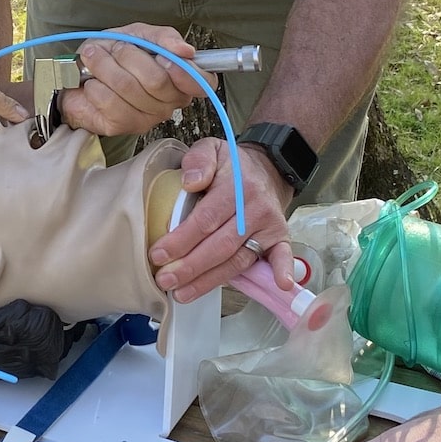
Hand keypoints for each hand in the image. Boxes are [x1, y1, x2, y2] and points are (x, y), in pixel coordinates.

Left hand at [58, 22, 216, 136]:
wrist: (80, 70)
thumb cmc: (114, 52)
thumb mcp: (140, 34)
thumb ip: (164, 37)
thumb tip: (185, 50)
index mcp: (180, 79)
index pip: (203, 83)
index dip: (185, 72)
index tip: (162, 57)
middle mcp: (169, 102)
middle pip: (158, 81)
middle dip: (129, 56)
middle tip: (116, 48)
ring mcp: (146, 118)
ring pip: (129, 89)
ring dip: (105, 66)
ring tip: (97, 59)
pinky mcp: (121, 126)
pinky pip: (109, 102)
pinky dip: (95, 85)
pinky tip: (93, 83)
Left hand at [147, 138, 293, 301]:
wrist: (268, 168)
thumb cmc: (231, 164)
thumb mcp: (211, 148)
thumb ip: (198, 160)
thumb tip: (190, 182)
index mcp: (236, 186)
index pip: (206, 219)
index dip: (182, 240)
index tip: (158, 255)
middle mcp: (255, 209)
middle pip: (220, 245)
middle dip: (190, 266)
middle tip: (164, 280)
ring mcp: (269, 227)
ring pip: (239, 259)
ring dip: (211, 280)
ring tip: (183, 293)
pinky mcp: (280, 238)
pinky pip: (281, 256)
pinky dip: (281, 271)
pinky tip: (280, 286)